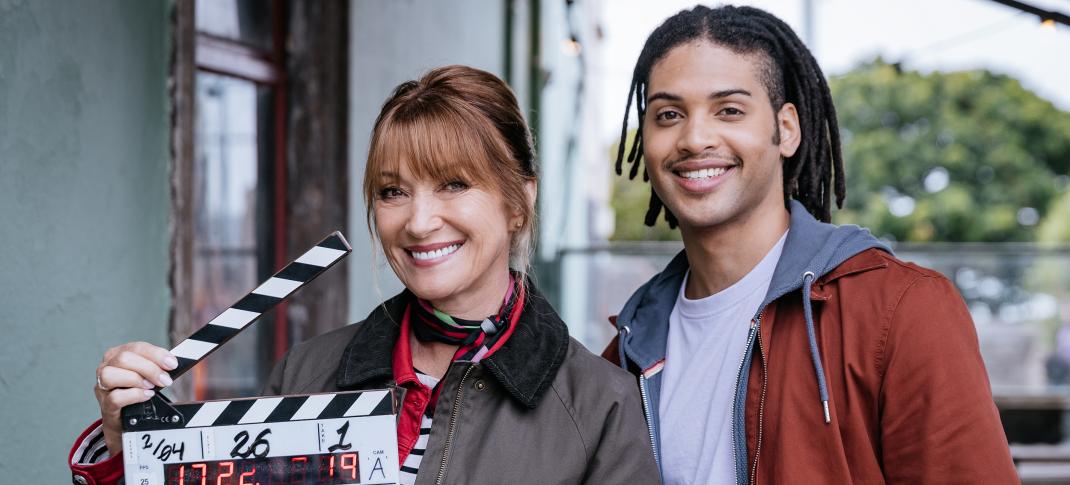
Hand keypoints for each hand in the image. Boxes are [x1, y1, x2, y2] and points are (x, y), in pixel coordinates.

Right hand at [93, 342, 177, 456]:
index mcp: (117, 354)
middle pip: (124, 358)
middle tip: (165, 380)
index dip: (156, 354)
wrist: (126, 419)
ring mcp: (102, 386)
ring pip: (111, 374)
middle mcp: (106, 367)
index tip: (172, 364)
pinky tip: (147, 395)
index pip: (137, 347)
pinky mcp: (105, 404)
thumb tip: (171, 363)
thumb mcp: (146, 373)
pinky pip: (115, 397)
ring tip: (151, 387)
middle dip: (149, 368)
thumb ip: (155, 365)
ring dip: (136, 379)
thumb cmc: (137, 390)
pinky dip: (134, 395)